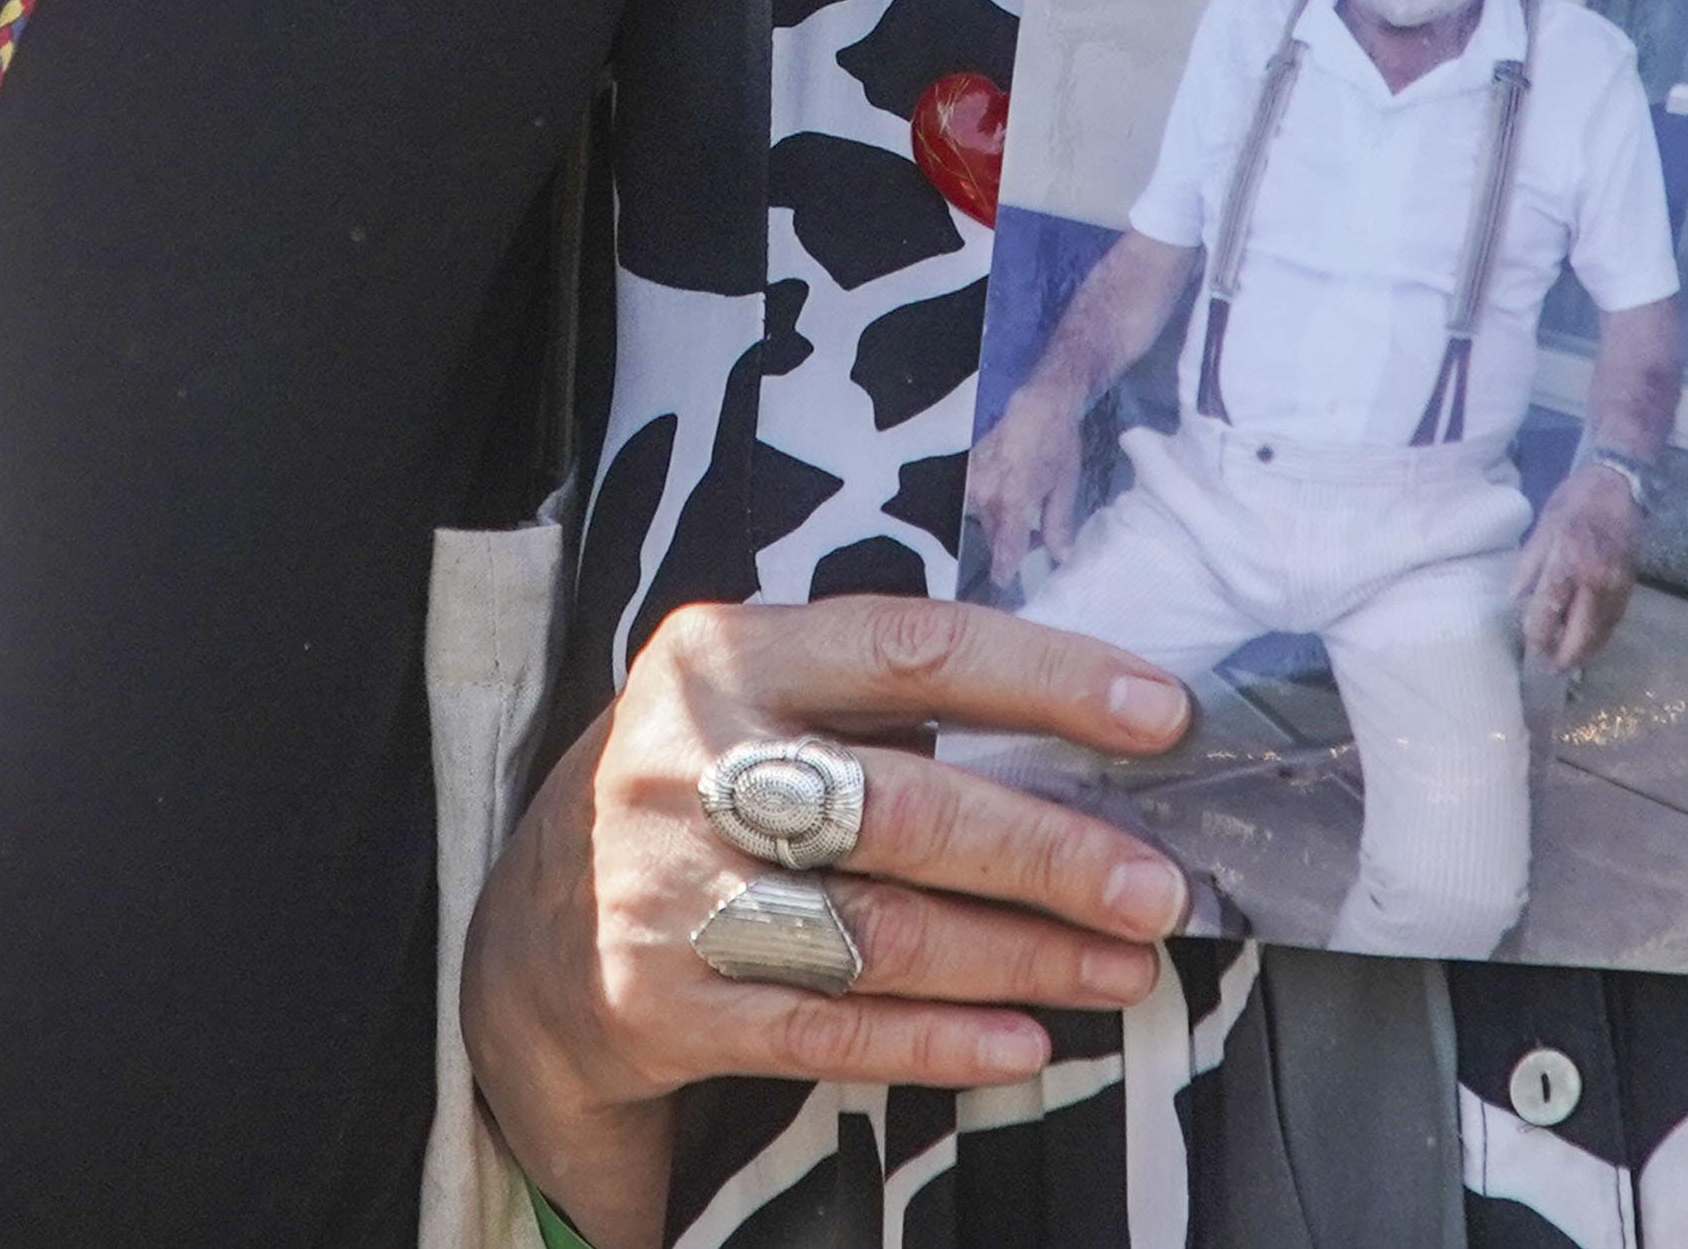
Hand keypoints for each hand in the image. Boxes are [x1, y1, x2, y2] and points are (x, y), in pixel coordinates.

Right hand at [460, 596, 1195, 1248]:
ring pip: (879, 932)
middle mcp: (689, 763)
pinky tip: (1025, 1041)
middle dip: (1050, 852)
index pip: (910, 646)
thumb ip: (879, 700)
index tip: (1158, 715)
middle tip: (1157, 887)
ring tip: (1121, 966)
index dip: (1045, 677)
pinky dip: (939, 1041)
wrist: (529, 934)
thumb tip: (1084, 732)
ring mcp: (671, 890)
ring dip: (1020, 955)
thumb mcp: (749, 699)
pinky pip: (830, 1031)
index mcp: (724, 653)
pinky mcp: (666, 1002)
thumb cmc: (693, 789)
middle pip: (905, 808)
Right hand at [965, 388, 1087, 583]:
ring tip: (1026, 508)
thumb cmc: (1056, 444)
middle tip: (1035, 536)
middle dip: (1011, 542)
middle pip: (992, 536)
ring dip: (1001, 522)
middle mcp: (984, 494)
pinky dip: (992, 504)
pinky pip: (977, 500)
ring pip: (984, 519)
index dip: (1006, 570)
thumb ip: (1058, 526)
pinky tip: (1011, 493)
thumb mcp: (1065, 488)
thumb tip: (1061, 558)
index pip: (1003, 550)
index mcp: (1011, 501)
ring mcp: (972, 480)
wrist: (1037, 404)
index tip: (1006, 582)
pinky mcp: (967, 470)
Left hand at [1513, 463, 1643, 674]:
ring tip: (1564, 662)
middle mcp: (1596, 583)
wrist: (1618, 486)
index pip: (1548, 615)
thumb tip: (1514, 602)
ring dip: (1583, 653)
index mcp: (1568, 564)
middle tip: (1547, 668)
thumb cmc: (1574, 503)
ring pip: (1601, 635)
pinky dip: (1599, 638)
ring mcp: (1617, 588)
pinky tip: (1586, 643)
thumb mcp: (1542, 529)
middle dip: (1563, 658)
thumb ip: (1528, 568)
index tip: (1529, 647)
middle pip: (1580, 637)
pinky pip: (1613, 624)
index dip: (1537, 637)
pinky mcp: (1630, 589)